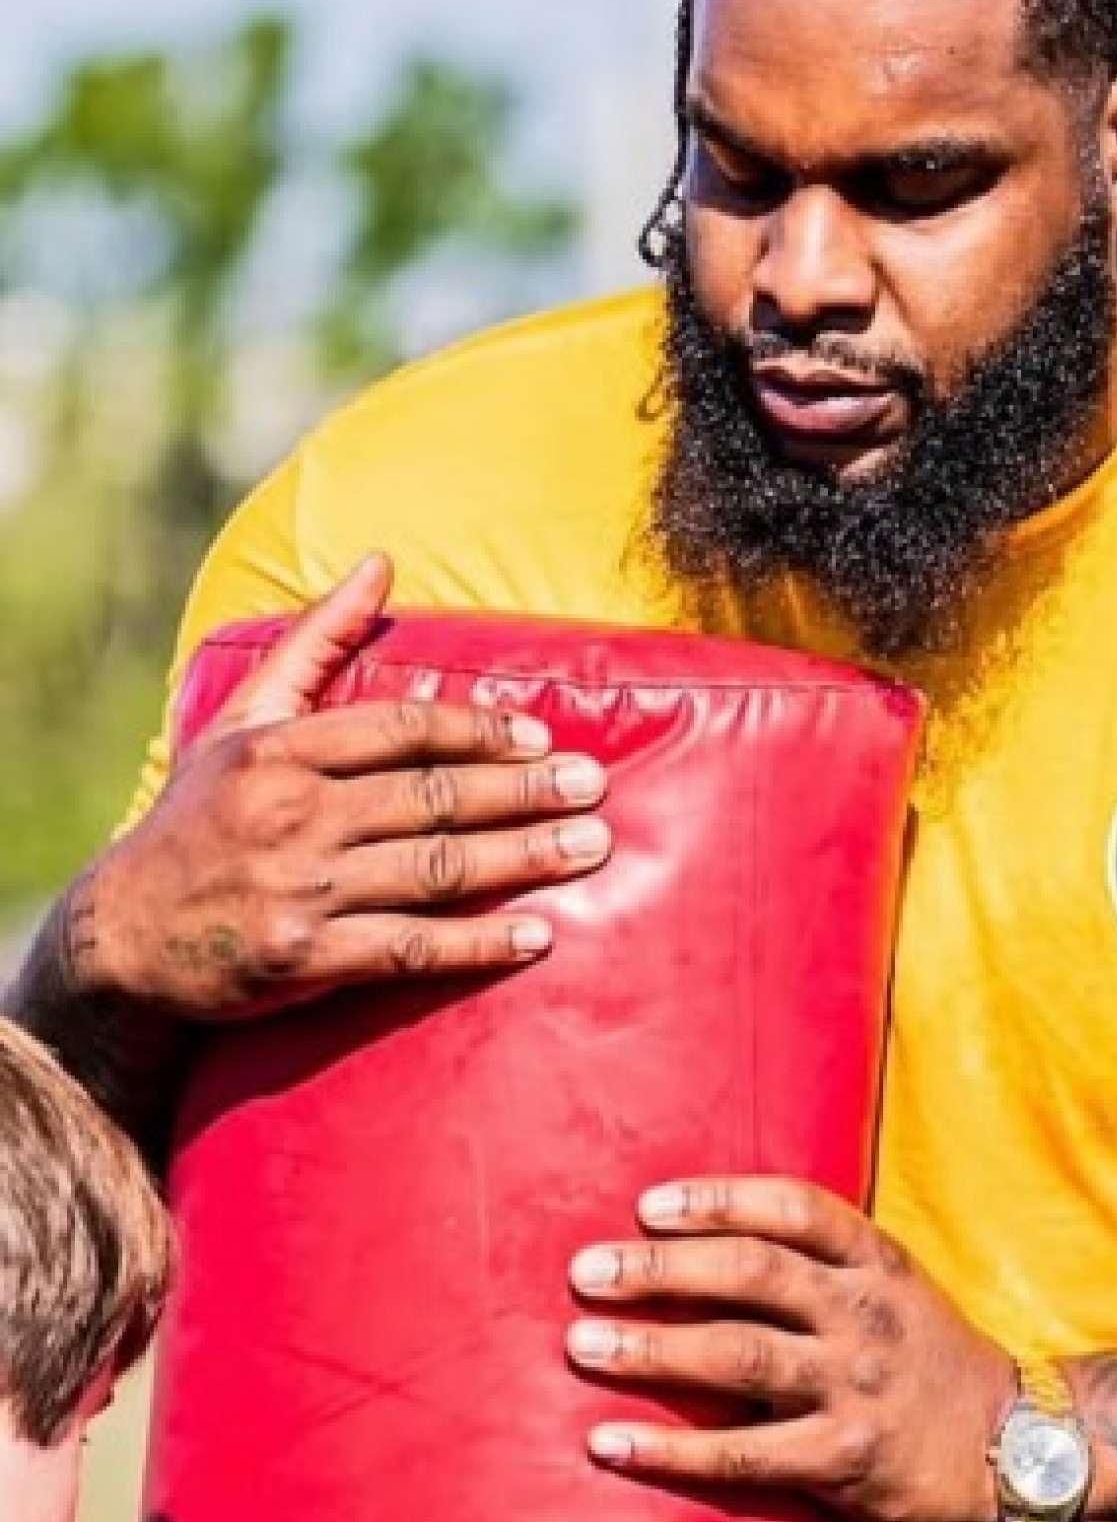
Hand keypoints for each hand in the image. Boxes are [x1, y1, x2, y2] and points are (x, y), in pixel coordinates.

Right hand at [82, 554, 613, 1015]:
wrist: (120, 938)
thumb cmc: (196, 819)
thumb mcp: (240, 721)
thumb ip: (314, 642)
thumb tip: (380, 562)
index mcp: (280, 751)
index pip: (399, 730)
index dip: (476, 730)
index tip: (540, 735)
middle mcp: (293, 815)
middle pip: (432, 798)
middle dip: (521, 790)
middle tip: (592, 785)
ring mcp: (301, 890)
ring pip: (434, 869)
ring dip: (521, 859)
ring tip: (589, 847)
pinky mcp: (307, 959)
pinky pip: (410, 947)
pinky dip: (478, 943)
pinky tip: (537, 936)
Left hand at [566, 1177, 1015, 1521]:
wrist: (1018, 1447)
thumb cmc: (930, 1360)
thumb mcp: (895, 1287)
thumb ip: (820, 1265)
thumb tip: (702, 1242)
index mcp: (877, 1262)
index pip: (794, 1208)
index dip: (717, 1201)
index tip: (648, 1206)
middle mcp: (865, 1315)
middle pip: (751, 1275)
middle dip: (660, 1270)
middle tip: (587, 1273)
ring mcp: (857, 1387)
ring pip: (738, 1356)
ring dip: (651, 1349)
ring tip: (581, 1345)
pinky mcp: (845, 1458)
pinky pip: (742, 1453)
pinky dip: (669, 1449)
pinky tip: (610, 1443)